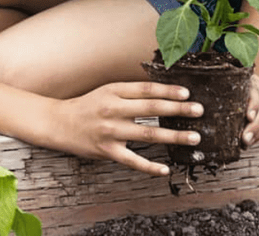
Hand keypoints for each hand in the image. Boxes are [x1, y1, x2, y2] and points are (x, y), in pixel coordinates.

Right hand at [51, 81, 204, 176]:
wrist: (59, 123)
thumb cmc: (88, 106)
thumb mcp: (107, 92)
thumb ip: (131, 92)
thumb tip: (163, 93)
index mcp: (113, 91)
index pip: (146, 89)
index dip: (168, 90)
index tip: (187, 94)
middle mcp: (113, 109)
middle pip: (151, 108)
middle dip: (178, 110)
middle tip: (199, 111)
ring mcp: (110, 131)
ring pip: (147, 134)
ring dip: (173, 136)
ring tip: (194, 137)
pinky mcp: (106, 150)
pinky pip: (132, 160)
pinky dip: (150, 166)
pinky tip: (165, 168)